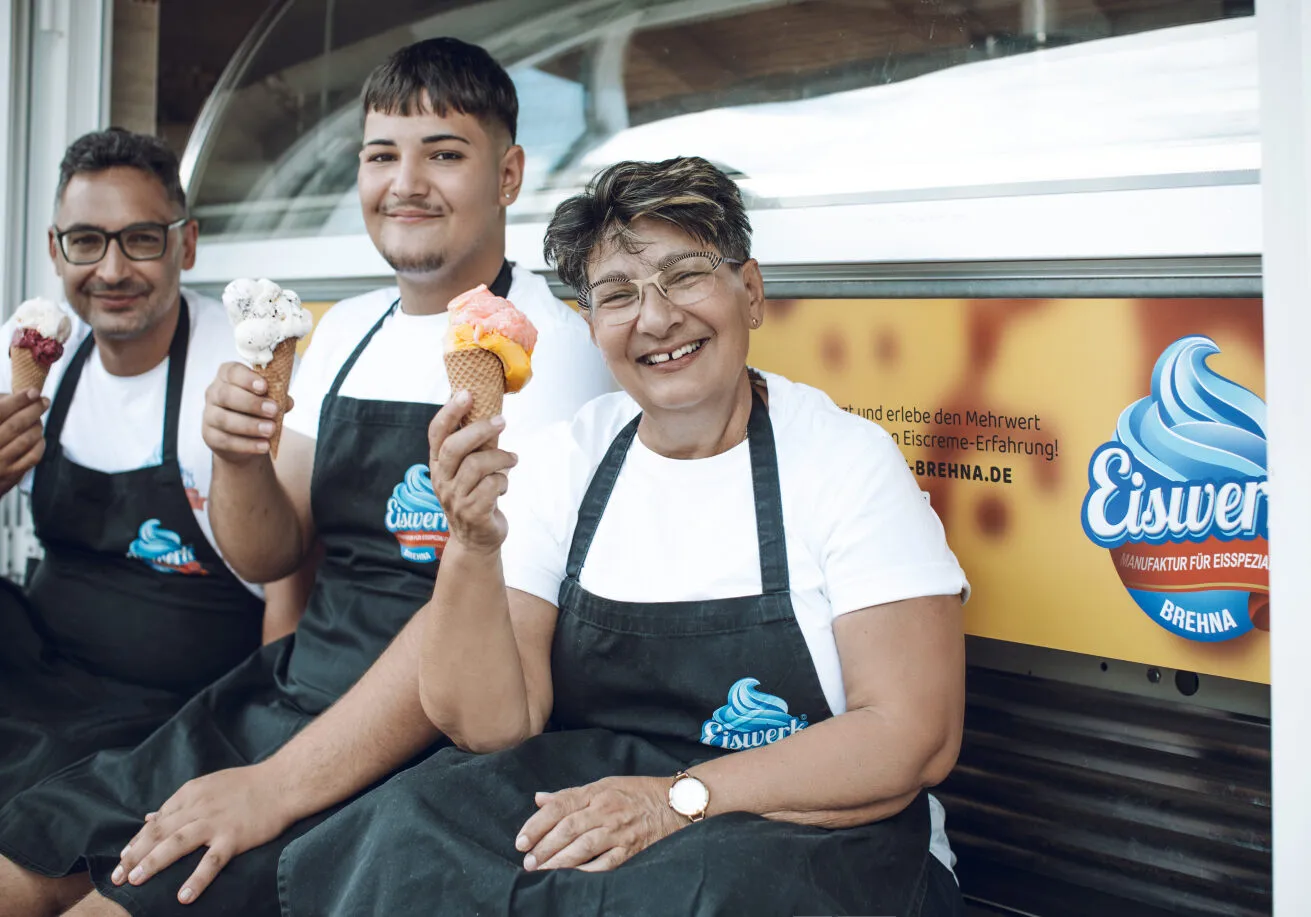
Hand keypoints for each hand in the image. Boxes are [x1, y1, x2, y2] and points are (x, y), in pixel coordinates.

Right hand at [0, 390, 48, 490]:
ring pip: (26, 439)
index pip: (0, 411)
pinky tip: (38, 437)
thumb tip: (23, 395)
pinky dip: (39, 444)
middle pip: (15, 425)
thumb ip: (1, 406)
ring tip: (38, 419)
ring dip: (37, 426)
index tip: (33, 391)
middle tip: (44, 401)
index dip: (18, 400)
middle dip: (33, 410)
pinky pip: (32, 456)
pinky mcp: (9, 476)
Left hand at [110, 762, 295, 904]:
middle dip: (135, 855)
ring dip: (153, 862)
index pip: (156, 820)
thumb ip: (179, 803)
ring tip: (135, 881)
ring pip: (176, 843)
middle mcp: (198, 807)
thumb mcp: (209, 785)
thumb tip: (149, 818)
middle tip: (117, 876)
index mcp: (191, 793)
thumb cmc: (248, 784)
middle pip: (159, 832)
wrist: (283, 782)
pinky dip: (196, 879)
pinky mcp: (234, 837)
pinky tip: (183, 896)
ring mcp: (216, 822)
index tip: (123, 859)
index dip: (137, 841)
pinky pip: (211, 861)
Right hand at [202, 362, 292, 464]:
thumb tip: (287, 402)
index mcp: (227, 376)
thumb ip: (278, 397)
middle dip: (251, 403)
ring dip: (250, 425)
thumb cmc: (256, 410)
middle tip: (273, 410)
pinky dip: (247, 444)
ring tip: (270, 430)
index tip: (264, 386)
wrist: (244, 437)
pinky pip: (226, 440)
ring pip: (224, 419)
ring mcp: (209, 415)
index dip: (247, 378)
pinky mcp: (210, 436)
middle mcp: (214, 393)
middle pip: (226, 395)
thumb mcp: (268, 399)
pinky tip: (264, 445)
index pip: (232, 371)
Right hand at [428, 390, 516, 553]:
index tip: (466, 393)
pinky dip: (504, 481)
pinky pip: (492, 486)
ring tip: (512, 459)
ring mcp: (455, 498)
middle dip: (479, 429)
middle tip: (502, 421)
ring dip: (501, 457)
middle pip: (455, 447)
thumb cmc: (475, 497)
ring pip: (477, 465)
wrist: (476, 541)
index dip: (449, 412)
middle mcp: (442, 480)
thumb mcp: (467, 471)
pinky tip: (504, 485)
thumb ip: (474, 447)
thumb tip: (491, 414)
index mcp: (438, 465)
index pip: (436, 434)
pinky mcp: (473, 512)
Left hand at [515, 776, 685, 871]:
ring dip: (559, 861)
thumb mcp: (604, 784)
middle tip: (527, 861)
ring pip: (583, 847)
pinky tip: (571, 876)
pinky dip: (587, 871)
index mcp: (596, 791)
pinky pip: (605, 863)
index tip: (521, 841)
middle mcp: (606, 809)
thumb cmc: (636, 792)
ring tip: (541, 871)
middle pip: (567, 828)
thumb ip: (571, 795)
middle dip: (544, 847)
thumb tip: (539, 799)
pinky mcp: (631, 849)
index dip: (537, 824)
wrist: (675, 802)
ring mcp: (619, 831)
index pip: (559, 806)